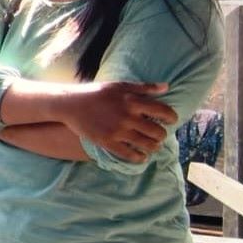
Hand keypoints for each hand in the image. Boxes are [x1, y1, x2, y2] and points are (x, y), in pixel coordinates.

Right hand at [61, 81, 177, 161]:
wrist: (71, 104)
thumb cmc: (96, 93)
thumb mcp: (120, 85)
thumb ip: (144, 87)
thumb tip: (166, 87)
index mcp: (133, 101)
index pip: (163, 111)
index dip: (171, 117)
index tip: (171, 120)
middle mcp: (128, 117)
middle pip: (157, 132)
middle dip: (162, 135)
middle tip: (159, 135)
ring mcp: (118, 131)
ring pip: (146, 145)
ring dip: (153, 147)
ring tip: (152, 146)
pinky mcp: (107, 142)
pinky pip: (129, 154)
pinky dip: (139, 157)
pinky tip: (141, 156)